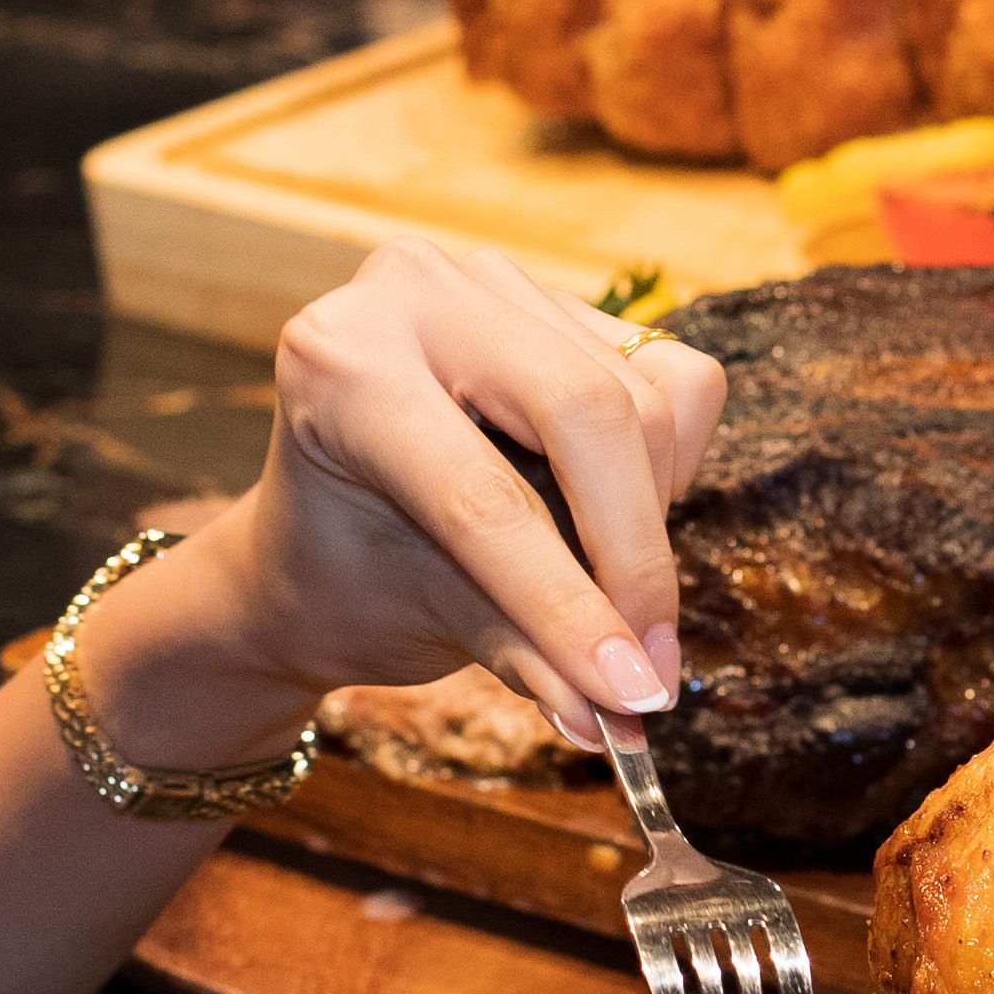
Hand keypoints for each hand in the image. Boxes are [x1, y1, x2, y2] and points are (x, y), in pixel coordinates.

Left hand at [109, 237, 729, 748]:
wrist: (319, 539)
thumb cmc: (348, 579)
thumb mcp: (422, 619)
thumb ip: (527, 654)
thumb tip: (621, 714)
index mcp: (342, 366)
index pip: (485, 494)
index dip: (568, 603)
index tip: (631, 693)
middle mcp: (411, 289)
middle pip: (588, 412)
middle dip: (634, 557)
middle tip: (651, 670)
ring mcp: (490, 279)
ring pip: (646, 401)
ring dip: (648, 521)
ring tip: (601, 587)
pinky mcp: (560, 297)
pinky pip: (674, 377)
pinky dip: (665, 465)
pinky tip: (606, 506)